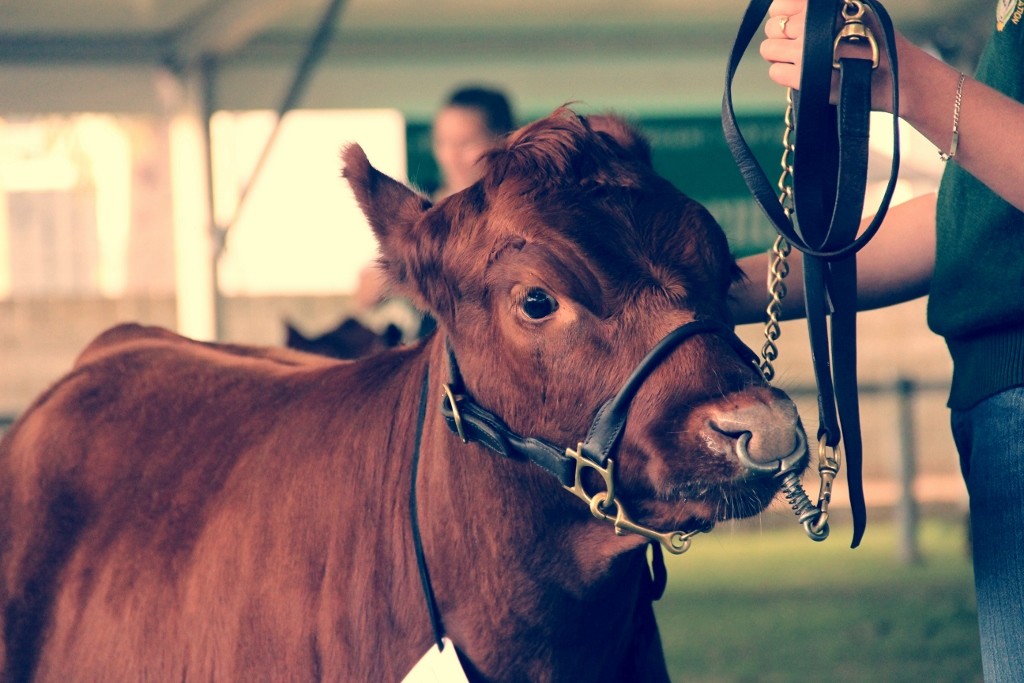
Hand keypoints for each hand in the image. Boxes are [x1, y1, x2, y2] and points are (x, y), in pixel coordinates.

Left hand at [759, 0, 899, 112]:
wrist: (898, 75)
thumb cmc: (878, 45)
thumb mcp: (856, 10)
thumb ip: (825, 9)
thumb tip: (785, 12)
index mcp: (827, 5)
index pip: (780, 5)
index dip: (782, 17)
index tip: (792, 28)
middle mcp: (816, 22)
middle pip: (772, 28)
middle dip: (780, 39)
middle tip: (797, 49)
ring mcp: (808, 49)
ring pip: (768, 50)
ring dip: (779, 58)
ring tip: (799, 63)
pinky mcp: (805, 76)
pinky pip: (775, 72)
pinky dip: (784, 75)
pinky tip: (801, 76)